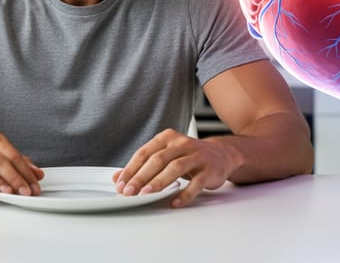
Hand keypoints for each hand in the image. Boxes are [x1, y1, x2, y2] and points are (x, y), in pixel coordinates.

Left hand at [113, 128, 240, 207]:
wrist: (221, 154)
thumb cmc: (189, 156)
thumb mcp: (165, 155)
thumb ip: (143, 165)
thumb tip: (118, 177)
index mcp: (167, 138)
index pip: (144, 152)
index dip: (131, 169)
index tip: (121, 183)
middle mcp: (182, 144)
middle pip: (158, 160)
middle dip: (141, 177)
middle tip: (130, 191)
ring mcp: (197, 156)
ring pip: (175, 168)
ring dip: (159, 182)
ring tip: (146, 194)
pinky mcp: (209, 170)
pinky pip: (195, 183)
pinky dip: (184, 194)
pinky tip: (174, 202)